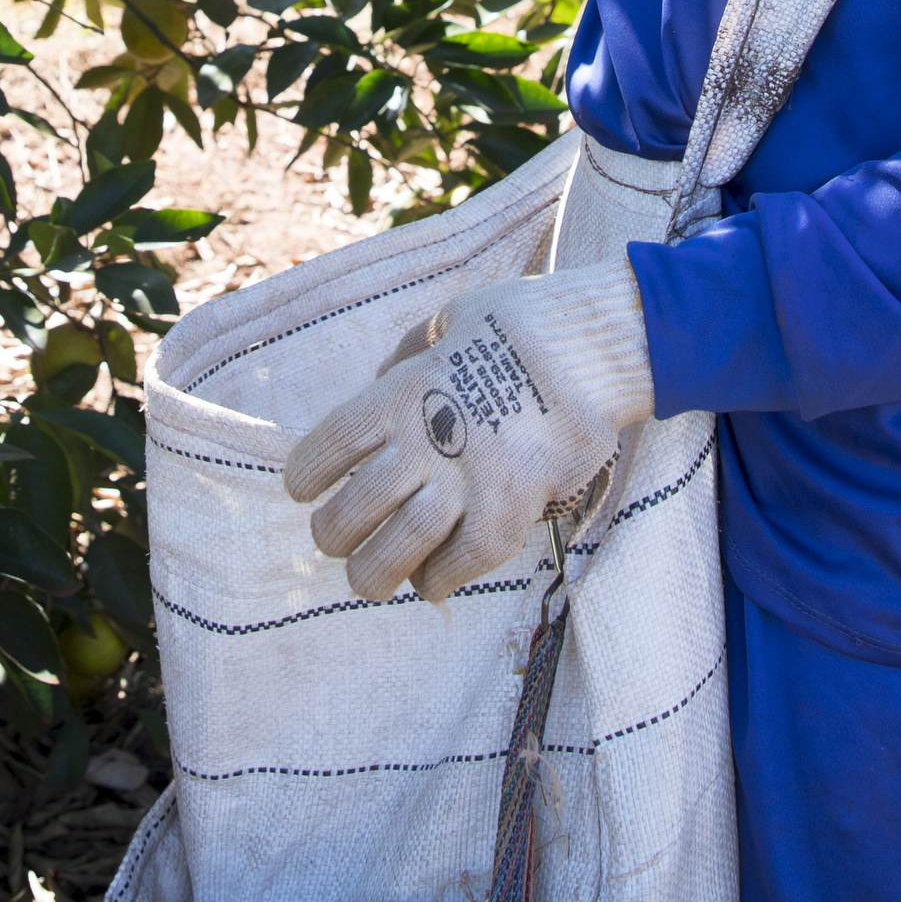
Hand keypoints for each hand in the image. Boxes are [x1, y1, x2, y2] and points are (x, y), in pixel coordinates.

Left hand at [283, 255, 655, 603]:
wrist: (596, 347)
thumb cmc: (526, 324)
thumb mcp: (452, 319)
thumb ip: (413, 354)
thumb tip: (387, 377)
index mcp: (401, 392)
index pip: (328, 446)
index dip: (306, 475)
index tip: (303, 490)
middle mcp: (424, 441)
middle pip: (352, 510)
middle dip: (333, 535)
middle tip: (334, 543)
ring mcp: (467, 483)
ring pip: (396, 551)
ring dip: (373, 574)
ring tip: (368, 582)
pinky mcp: (510, 513)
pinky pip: (459, 565)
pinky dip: (437, 581)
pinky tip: (429, 582)